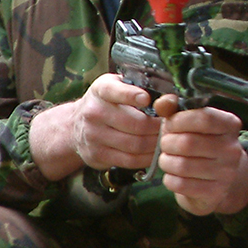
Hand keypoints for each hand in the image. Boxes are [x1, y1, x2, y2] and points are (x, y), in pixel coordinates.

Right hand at [30, 73, 160, 180]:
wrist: (75, 126)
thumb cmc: (107, 103)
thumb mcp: (118, 86)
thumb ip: (141, 88)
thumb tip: (171, 100)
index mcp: (101, 90)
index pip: (115, 91)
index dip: (132, 95)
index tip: (147, 99)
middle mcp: (94, 112)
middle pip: (136, 124)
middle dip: (159, 127)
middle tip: (173, 127)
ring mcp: (93, 136)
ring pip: (135, 145)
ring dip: (156, 144)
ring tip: (167, 140)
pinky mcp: (97, 156)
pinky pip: (129, 161)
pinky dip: (147, 158)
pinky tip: (154, 153)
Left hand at [152, 94, 247, 215]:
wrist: (220, 179)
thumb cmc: (202, 143)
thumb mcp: (194, 122)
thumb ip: (176, 109)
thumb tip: (162, 103)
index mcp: (230, 125)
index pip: (204, 118)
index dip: (179, 119)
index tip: (169, 123)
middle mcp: (232, 149)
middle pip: (188, 143)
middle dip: (168, 142)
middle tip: (165, 143)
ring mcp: (226, 173)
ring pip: (182, 165)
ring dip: (166, 161)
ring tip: (167, 159)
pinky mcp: (215, 193)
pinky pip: (181, 184)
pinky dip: (169, 179)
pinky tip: (173, 175)